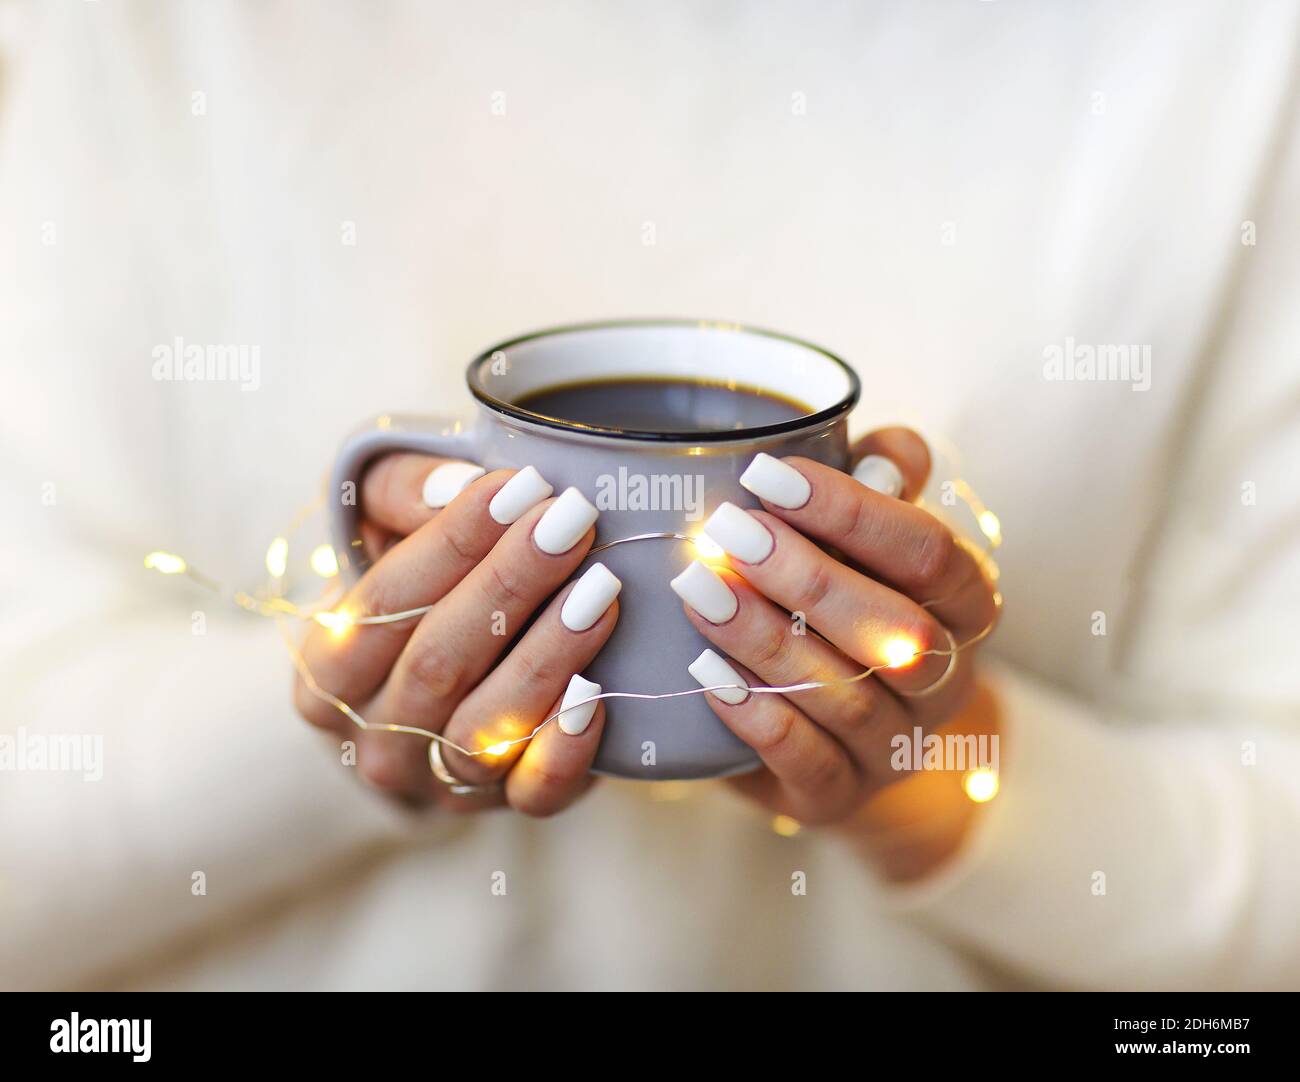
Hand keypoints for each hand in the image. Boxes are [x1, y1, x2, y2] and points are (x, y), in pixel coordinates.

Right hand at [293, 456, 617, 815]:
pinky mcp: (508, 805)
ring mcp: (440, 780)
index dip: (453, 543)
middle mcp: (375, 737)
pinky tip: (597, 692)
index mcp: (328, 671)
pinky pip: (533, 792)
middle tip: (573, 522)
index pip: (384, 604)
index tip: (520, 488)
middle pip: (436, 663)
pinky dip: (564, 749)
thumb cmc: (418, 588)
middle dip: (510, 585)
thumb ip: (400, 489)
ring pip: (483, 728)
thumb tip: (453, 485)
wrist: (450, 684)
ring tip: (600, 590)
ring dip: (546, 656)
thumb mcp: (384, 521)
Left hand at [677, 428, 1000, 873]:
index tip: (766, 475)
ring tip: (698, 588)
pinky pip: (805, 760)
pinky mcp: (841, 796)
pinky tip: (704, 669)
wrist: (848, 739)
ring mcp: (897, 747)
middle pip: (892, 629)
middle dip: (804, 575)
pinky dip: (755, 714)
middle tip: (724, 531)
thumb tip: (892, 448)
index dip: (852, 512)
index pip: (929, 554)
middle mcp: (944, 680)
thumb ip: (885, 482)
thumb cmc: (854, 608)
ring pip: (842, 694)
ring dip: (764, 637)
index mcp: (965, 606)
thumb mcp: (874, 541)